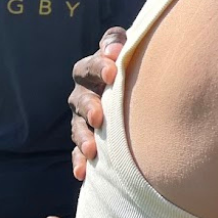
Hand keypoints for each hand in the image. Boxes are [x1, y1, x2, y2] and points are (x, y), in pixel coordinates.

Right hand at [69, 28, 126, 180]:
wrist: (139, 93)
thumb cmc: (135, 66)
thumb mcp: (131, 51)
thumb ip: (122, 44)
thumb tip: (118, 49)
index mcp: (93, 70)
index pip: (91, 66)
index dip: (99, 66)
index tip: (113, 71)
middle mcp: (84, 93)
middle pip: (80, 98)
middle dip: (88, 106)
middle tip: (99, 115)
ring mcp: (83, 118)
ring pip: (78, 127)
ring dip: (83, 137)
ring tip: (92, 149)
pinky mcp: (86, 139)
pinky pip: (79, 152)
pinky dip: (80, 161)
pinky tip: (83, 172)